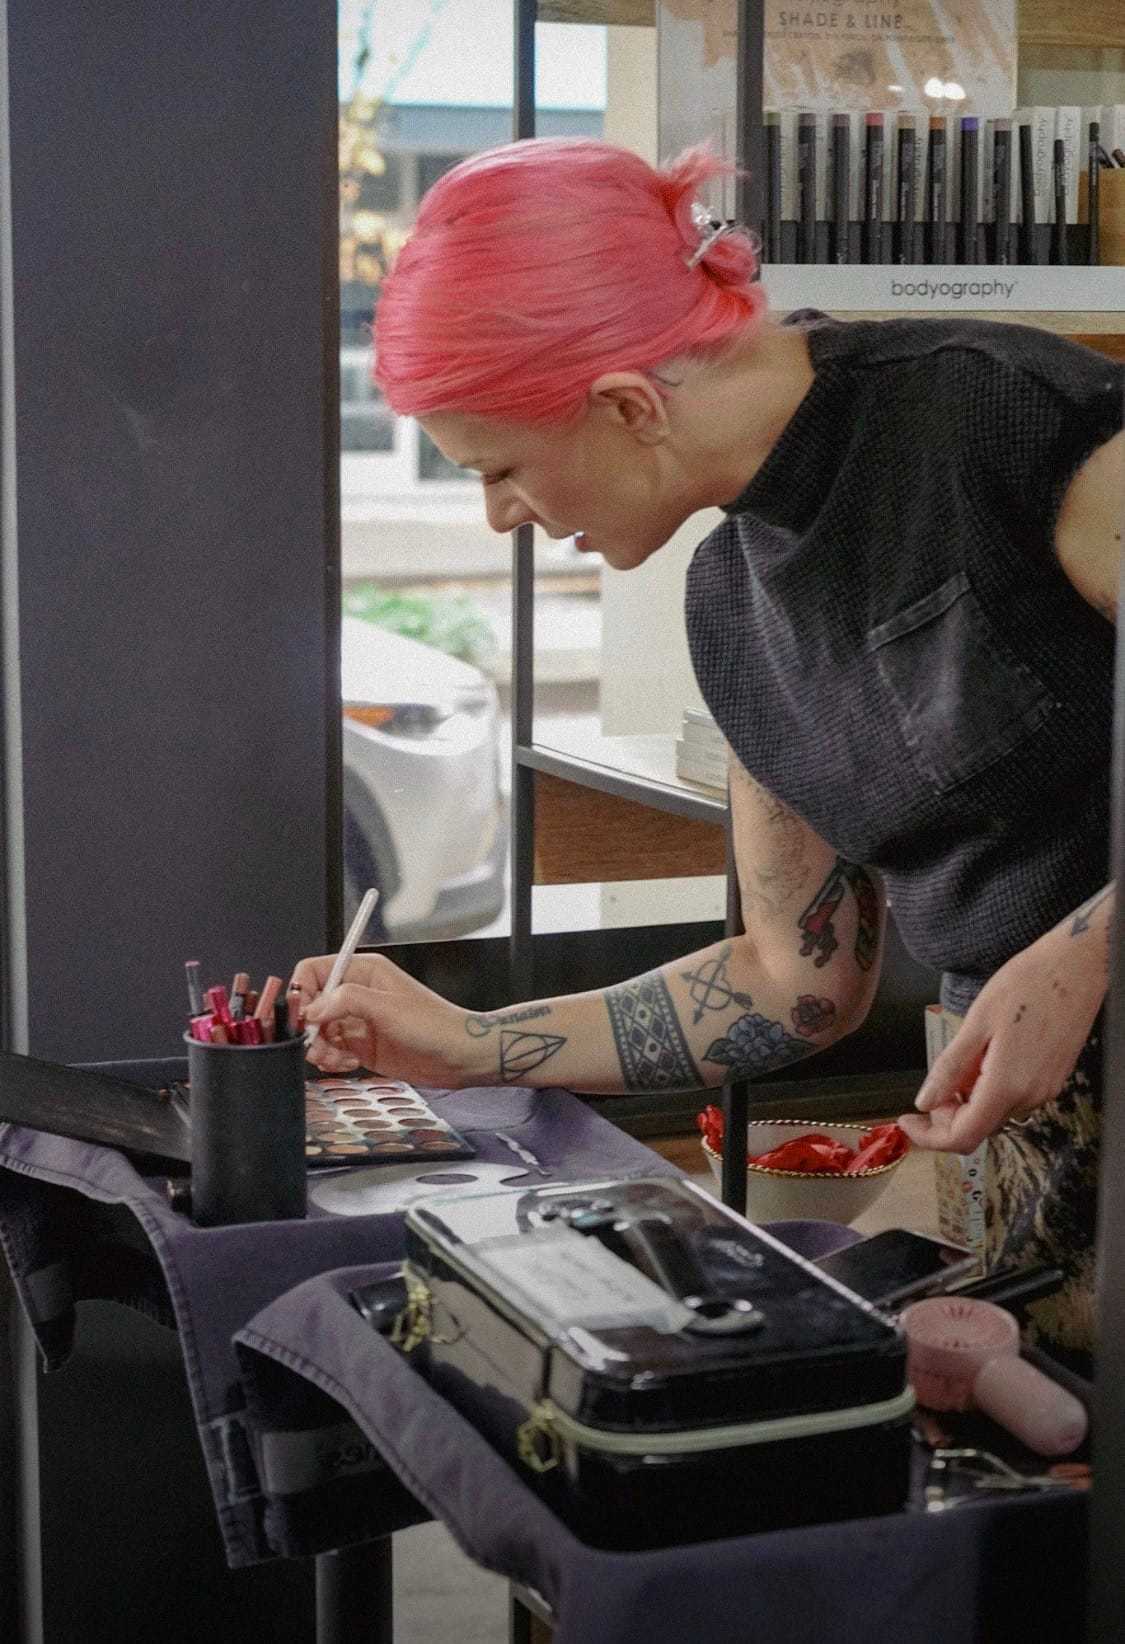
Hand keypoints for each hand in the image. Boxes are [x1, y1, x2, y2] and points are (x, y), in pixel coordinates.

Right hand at [289, 953, 478, 1087]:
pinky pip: (330, 1051)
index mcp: (363, 972)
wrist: (459, 1057)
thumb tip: (313, 1007)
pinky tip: (349, 1064)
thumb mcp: (388, 1008)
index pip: (314, 971)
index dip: (303, 992)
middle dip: (309, 1027)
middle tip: (319, 1044)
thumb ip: (347, 1001)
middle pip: (310, 1005)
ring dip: (320, 1048)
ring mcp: (357, 1021)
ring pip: (317, 1031)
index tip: (305, 1017)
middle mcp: (356, 994)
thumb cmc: (435, 1025)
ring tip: (338, 1059)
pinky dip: (332, 1060)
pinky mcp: (360, 1046)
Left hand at [897, 925, 1105, 1153]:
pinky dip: (988, 1090)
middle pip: (979, 1128)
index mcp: (1007, 1086)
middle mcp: (1029, 1097)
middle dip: (947, 1116)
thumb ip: (950, 1068)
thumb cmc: (1026, 985)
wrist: (1076, 967)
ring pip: (994, 1113)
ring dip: (968, 1101)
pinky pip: (1012, 1098)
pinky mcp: (1052, 1080)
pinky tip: (983, 1059)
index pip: (963, 1137)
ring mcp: (1045, 1090)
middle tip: (932, 1086)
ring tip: (961, 1061)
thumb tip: (925, 1102)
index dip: (930, 1136)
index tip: (908, 1120)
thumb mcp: (976, 1023)